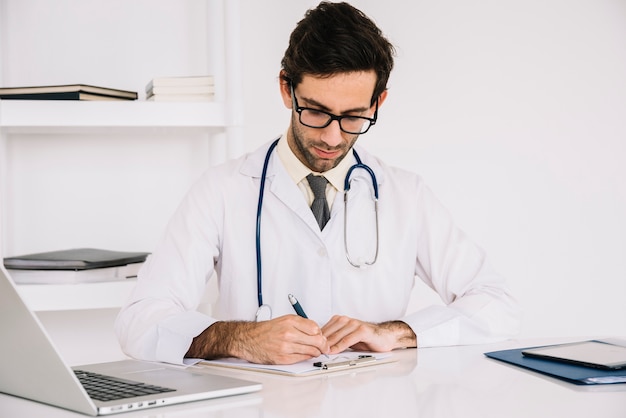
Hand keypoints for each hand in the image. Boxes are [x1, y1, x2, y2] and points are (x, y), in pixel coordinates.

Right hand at [186, 315, 329, 364]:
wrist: (247, 339)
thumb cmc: (265, 330)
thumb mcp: (283, 320)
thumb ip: (300, 324)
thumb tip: (316, 331)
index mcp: (289, 321)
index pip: (315, 328)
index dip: (320, 333)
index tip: (321, 336)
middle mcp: (288, 333)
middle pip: (316, 340)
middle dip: (323, 344)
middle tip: (324, 346)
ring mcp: (285, 346)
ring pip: (311, 351)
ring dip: (316, 352)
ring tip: (315, 351)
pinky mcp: (282, 358)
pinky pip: (302, 359)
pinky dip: (306, 357)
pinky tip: (305, 355)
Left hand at [321, 315, 416, 353]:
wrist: (384, 337)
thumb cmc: (365, 339)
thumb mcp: (347, 338)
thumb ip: (334, 340)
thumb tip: (318, 347)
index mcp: (340, 320)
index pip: (324, 329)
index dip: (316, 339)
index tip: (310, 347)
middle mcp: (346, 320)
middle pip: (329, 332)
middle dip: (320, 343)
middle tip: (313, 352)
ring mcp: (354, 324)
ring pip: (337, 335)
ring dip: (328, 345)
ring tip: (321, 353)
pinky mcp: (362, 330)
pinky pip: (348, 339)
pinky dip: (340, 345)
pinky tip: (334, 351)